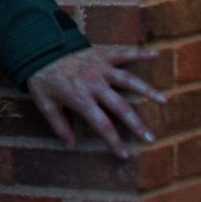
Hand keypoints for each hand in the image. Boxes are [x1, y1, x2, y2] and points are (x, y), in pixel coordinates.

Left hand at [26, 46, 165, 158]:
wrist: (36, 46)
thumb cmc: (40, 77)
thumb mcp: (45, 103)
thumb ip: (59, 125)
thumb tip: (71, 146)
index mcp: (80, 98)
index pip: (101, 125)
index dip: (113, 142)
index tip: (124, 155)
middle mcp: (94, 83)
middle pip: (121, 107)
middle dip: (136, 125)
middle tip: (150, 139)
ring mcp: (100, 67)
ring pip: (129, 80)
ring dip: (147, 90)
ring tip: (164, 101)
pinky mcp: (102, 53)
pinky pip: (124, 53)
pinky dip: (140, 53)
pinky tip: (157, 54)